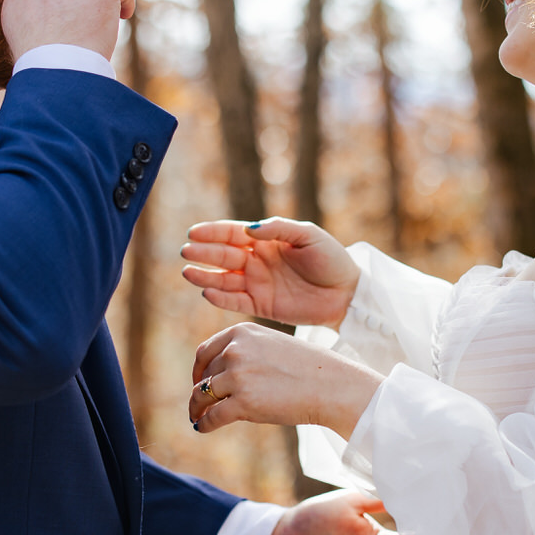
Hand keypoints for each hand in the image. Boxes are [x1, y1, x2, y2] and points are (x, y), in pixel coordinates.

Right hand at [181, 218, 358, 326]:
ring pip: (224, 279)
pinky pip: (236, 302)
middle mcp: (256, 261)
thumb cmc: (331, 259)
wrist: (347, 293)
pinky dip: (221, 298)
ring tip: (188, 273)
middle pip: (224, 256)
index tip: (194, 232)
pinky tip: (208, 292)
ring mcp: (257, 284)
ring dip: (205, 276)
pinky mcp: (262, 305)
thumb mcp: (308, 235)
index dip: (213, 232)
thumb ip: (279, 228)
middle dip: (204, 253)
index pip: (232, 233)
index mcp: (265, 240)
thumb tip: (249, 228)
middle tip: (186, 252)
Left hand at [189, 322, 382, 437]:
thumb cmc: (304, 368)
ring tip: (197, 417)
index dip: (198, 370)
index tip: (198, 382)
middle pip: (204, 375)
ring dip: (197, 409)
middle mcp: (235, 351)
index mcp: (241, 333)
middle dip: (200, 391)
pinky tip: (203, 428)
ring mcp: (238, 376)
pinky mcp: (243, 403)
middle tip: (198, 405)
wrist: (330, 385)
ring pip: (202, 395)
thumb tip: (214, 376)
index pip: (205, 352)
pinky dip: (205, 424)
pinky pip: (213, 417)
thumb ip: (243, 352)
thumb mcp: (270, 345)